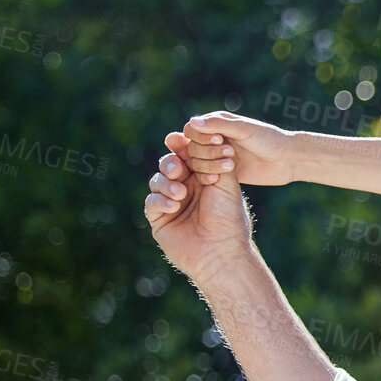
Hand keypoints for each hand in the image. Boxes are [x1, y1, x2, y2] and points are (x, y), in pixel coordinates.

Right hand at [144, 137, 256, 279]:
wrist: (222, 250)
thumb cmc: (229, 216)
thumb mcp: (224, 181)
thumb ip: (212, 155)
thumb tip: (202, 130)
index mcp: (203, 177)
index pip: (187, 155)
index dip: (181, 145)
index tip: (179, 137)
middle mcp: (186, 189)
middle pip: (168, 165)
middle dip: (171, 163)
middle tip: (179, 169)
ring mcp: (171, 204)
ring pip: (157, 181)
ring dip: (167, 184)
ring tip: (182, 194)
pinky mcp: (160, 220)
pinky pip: (151, 203)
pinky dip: (161, 201)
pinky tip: (175, 205)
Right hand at [162, 112, 297, 186]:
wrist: (287, 160)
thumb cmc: (268, 139)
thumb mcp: (244, 129)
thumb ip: (219, 125)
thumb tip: (192, 121)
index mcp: (217, 124)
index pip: (190, 130)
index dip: (200, 137)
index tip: (220, 140)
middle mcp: (213, 140)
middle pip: (191, 148)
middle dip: (208, 152)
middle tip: (231, 153)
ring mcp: (217, 157)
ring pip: (196, 163)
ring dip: (210, 165)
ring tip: (231, 165)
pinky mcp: (222, 173)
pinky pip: (203, 176)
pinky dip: (207, 177)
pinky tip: (219, 179)